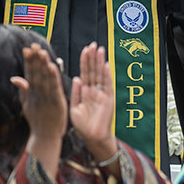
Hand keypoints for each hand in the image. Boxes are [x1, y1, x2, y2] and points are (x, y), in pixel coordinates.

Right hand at [10, 44, 67, 140]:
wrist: (45, 137)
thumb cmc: (37, 121)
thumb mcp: (26, 105)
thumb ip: (22, 90)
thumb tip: (14, 77)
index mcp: (31, 94)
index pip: (29, 74)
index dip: (28, 61)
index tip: (26, 49)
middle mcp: (37, 94)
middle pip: (36, 73)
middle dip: (35, 59)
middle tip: (33, 45)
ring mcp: (47, 98)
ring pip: (44, 78)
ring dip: (43, 64)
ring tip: (41, 51)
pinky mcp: (57, 102)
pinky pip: (54, 87)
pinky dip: (53, 77)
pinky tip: (51, 66)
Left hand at [70, 43, 115, 159]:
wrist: (92, 138)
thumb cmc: (83, 126)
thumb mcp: (74, 108)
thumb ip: (76, 93)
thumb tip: (76, 77)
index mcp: (85, 92)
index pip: (85, 73)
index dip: (85, 61)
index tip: (85, 49)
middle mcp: (94, 91)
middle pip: (93, 71)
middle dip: (93, 58)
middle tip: (93, 44)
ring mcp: (102, 94)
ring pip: (100, 75)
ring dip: (100, 62)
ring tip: (100, 50)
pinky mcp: (108, 100)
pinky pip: (107, 85)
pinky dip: (107, 76)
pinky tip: (106, 65)